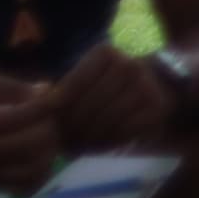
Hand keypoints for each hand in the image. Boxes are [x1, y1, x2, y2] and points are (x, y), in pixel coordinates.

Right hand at [0, 67, 61, 190]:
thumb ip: (13, 86)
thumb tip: (46, 91)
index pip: (12, 118)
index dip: (41, 106)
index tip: (55, 95)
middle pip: (28, 144)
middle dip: (48, 126)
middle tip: (50, 115)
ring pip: (32, 167)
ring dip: (50, 147)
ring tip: (47, 132)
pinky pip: (29, 185)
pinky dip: (44, 170)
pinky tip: (42, 153)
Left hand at [48, 40, 177, 151]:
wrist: (156, 83)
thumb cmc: (106, 83)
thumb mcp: (85, 76)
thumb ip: (63, 89)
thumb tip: (41, 105)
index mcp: (106, 53)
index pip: (73, 87)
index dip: (58, 110)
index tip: (52, 123)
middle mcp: (129, 65)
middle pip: (89, 106)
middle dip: (72, 128)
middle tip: (63, 141)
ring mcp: (147, 86)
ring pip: (106, 121)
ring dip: (88, 138)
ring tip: (78, 145)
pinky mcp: (157, 108)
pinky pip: (124, 131)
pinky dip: (108, 142)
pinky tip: (99, 143)